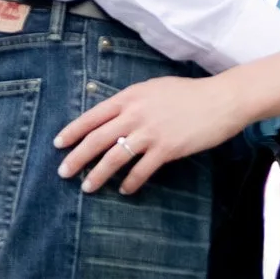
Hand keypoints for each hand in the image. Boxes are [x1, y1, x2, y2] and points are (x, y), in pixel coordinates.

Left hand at [54, 76, 244, 195]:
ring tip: (87, 187)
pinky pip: (141, 171)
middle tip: (63, 172)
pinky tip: (125, 190)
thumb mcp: (154, 89)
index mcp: (130, 97)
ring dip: (98, 174)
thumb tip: (114, 115)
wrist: (220, 99)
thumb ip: (133, 101)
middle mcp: (136, 113)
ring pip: (114, 157)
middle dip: (77, 157)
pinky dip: (130, 183)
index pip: (93, 116)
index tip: (59, 144)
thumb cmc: (188, 93)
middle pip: (97, 139)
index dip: (73, 131)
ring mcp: (150, 132)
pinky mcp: (166, 149)